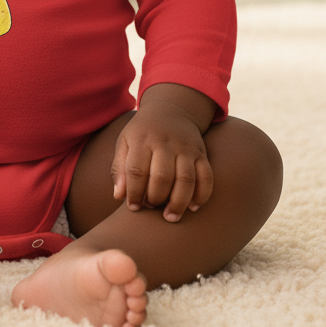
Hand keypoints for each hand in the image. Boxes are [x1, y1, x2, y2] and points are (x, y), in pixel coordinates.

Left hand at [111, 84, 215, 221]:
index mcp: (142, 140)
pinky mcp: (201, 154)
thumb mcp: (125, 142)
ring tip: (170, 217)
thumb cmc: (142, 133)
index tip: (133, 207)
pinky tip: (193, 207)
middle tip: (151, 208)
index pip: (137, 171)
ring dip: (178, 202)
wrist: (171, 110)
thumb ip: (119, 168)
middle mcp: (165, 143)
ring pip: (186, 179)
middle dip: (155, 198)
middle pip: (162, 177)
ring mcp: (186, 148)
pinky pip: (207, 177)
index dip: (134, 193)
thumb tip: (119, 196)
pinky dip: (202, 194)